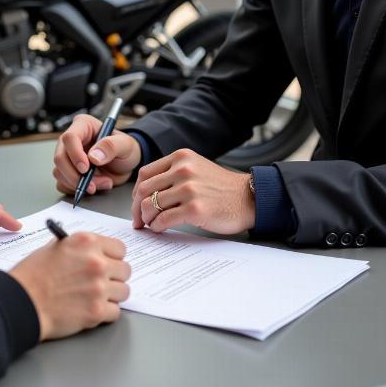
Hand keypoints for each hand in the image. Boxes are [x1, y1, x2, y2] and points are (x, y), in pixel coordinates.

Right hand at [9, 232, 130, 340]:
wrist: (20, 302)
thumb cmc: (32, 275)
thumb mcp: (56, 247)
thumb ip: (80, 247)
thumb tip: (95, 251)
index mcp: (87, 242)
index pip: (120, 249)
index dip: (114, 257)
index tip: (109, 263)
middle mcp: (97, 262)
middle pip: (126, 270)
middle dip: (115, 277)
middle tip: (102, 282)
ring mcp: (98, 287)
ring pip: (124, 292)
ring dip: (112, 296)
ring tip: (95, 297)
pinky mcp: (96, 311)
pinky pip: (116, 312)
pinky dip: (106, 314)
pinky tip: (91, 309)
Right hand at [53, 114, 140, 195]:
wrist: (125, 165)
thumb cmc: (125, 149)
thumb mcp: (125, 145)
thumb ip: (111, 146)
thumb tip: (93, 157)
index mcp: (83, 126)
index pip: (69, 138)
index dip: (75, 154)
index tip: (86, 168)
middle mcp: (71, 141)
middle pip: (60, 157)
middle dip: (75, 175)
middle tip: (93, 185)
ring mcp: (68, 157)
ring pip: (59, 172)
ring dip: (79, 184)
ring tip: (102, 183)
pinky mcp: (68, 172)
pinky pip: (62, 183)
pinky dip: (77, 190)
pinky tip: (95, 186)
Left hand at [131, 149, 254, 233]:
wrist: (249, 198)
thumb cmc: (221, 188)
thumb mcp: (195, 168)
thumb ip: (172, 174)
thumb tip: (143, 194)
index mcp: (181, 157)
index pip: (145, 173)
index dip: (136, 192)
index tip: (137, 203)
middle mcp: (183, 169)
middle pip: (144, 190)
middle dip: (137, 208)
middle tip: (138, 220)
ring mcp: (189, 189)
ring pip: (151, 205)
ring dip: (147, 218)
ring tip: (151, 224)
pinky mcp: (195, 209)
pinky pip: (164, 219)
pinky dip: (157, 226)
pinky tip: (161, 228)